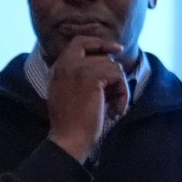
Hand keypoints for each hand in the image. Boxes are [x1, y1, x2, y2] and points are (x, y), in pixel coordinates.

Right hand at [46, 34, 132, 161]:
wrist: (68, 139)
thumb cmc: (72, 123)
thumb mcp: (70, 93)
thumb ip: (82, 76)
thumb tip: (111, 64)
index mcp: (59, 67)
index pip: (80, 41)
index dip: (100, 43)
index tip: (117, 49)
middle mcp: (66, 64)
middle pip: (103, 57)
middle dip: (114, 77)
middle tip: (115, 98)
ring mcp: (79, 68)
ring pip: (113, 66)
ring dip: (119, 88)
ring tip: (113, 108)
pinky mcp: (92, 77)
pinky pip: (118, 76)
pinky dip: (123, 94)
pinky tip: (115, 111)